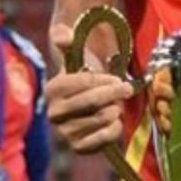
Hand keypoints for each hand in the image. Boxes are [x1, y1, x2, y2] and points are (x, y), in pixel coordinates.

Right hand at [46, 22, 133, 153]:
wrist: (91, 100)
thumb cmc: (86, 75)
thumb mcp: (77, 53)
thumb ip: (66, 39)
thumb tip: (62, 34)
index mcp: (53, 89)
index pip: (81, 83)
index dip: (103, 80)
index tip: (116, 78)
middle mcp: (54, 113)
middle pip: (91, 102)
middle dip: (114, 94)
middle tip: (127, 89)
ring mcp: (64, 132)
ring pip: (99, 120)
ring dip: (114, 110)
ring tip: (115, 105)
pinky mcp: (78, 146)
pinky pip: (100, 141)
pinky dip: (113, 130)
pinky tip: (114, 121)